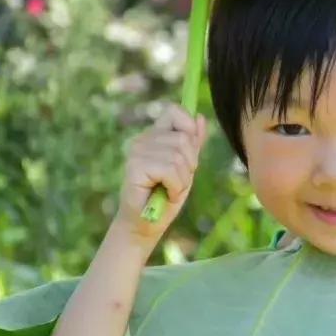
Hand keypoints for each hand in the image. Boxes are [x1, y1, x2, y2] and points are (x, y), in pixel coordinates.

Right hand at [112, 102, 206, 244]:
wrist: (146, 224)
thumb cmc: (166, 195)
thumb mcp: (186, 167)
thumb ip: (193, 143)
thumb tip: (201, 117)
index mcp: (154, 134)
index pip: (175, 111)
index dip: (188, 130)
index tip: (188, 154)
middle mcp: (143, 139)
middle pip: (184, 138)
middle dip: (189, 164)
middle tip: (176, 180)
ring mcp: (137, 152)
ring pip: (178, 155)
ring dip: (182, 179)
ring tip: (169, 188)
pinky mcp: (135, 167)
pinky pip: (170, 169)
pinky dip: (175, 186)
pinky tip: (166, 194)